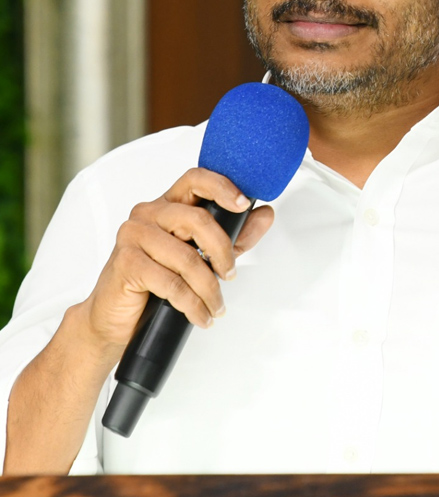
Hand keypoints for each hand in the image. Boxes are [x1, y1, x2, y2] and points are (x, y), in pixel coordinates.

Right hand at [79, 168, 275, 354]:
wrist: (113, 317)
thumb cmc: (156, 282)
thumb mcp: (204, 255)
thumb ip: (236, 234)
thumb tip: (265, 214)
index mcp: (167, 205)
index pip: (195, 179)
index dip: (222, 187)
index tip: (243, 204)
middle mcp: (147, 213)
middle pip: (198, 220)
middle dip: (223, 251)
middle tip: (231, 274)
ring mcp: (133, 236)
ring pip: (187, 258)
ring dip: (209, 288)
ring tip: (216, 306)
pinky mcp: (126, 262)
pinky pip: (171, 283)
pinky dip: (192, 304)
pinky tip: (200, 315)